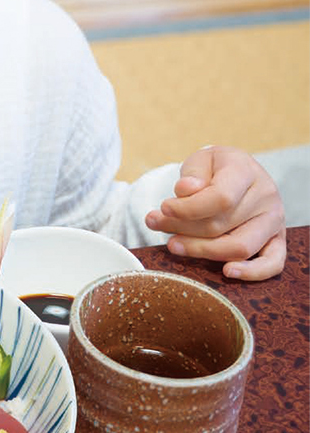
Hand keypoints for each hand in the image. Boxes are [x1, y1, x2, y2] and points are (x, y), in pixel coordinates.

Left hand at [144, 145, 285, 280]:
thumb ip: (192, 173)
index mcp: (246, 171)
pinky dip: (252, 273)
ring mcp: (275, 220)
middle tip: (155, 224)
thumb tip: (185, 190)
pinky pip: (273, 264)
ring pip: (239, 247)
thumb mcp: (202, 159)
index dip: (189, 208)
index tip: (163, 208)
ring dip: (201, 250)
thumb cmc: (216, 168)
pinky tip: (226, 272)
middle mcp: (266, 196)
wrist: (239, 173)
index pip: (221, 197)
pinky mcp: (278, 240)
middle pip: (223, 224)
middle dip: (182, 228)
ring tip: (173, 245)